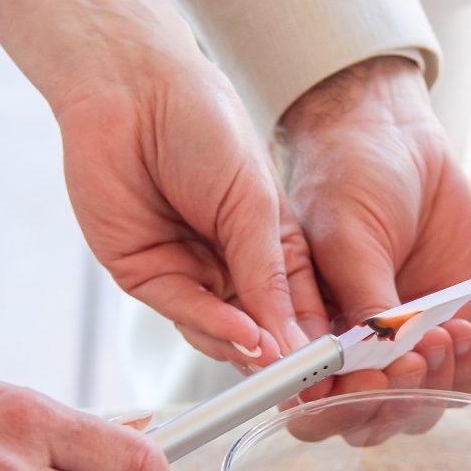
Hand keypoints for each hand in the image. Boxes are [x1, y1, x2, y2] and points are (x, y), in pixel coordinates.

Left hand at [0, 0, 323, 369]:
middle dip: (283, 357)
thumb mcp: (256, 204)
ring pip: (222, 331)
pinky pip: (183, 311)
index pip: (297, 307)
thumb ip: (270, 273)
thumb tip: (287, 340)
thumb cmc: (206, 127)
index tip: (336, 365)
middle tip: (309, 381)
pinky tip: (245, 336)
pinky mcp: (146, 275)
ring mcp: (187, 273)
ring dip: (250, 350)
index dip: (315, 339)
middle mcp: (229, 267)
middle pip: (261, 330)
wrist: (134, 89)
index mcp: (268, 247)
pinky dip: (214, 327)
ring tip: (279, 364)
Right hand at [279, 56, 470, 397]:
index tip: (365, 377)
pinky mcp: (441, 334)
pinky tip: (461, 329)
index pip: (308, 403)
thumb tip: (378, 362)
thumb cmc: (351, 175)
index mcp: (302, 333)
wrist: (398, 139)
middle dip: (388, 401)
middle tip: (409, 360)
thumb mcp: (346, 237)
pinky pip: (457, 381)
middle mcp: (346, 352)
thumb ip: (361, 303)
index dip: (334, 408)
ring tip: (440, 334)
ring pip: (412, 409)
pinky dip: (465, 369)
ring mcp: (397, 347)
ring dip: (431, 386)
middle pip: (362, 420)